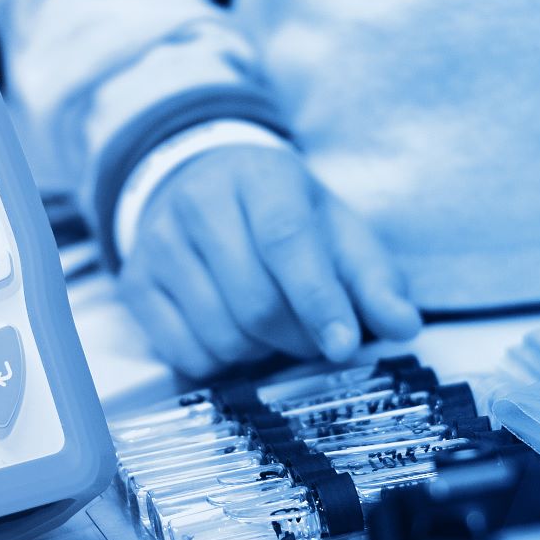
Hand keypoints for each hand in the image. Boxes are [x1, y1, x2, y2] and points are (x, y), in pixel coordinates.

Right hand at [118, 145, 421, 378]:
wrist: (204, 189)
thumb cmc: (284, 218)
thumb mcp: (338, 233)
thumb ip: (376, 280)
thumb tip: (404, 325)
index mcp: (261, 177)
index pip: (287, 240)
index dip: (318, 299)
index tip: (344, 346)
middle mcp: (199, 202)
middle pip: (256, 302)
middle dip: (298, 336)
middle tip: (315, 337)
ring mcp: (159, 243)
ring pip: (221, 334)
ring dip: (260, 352)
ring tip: (272, 327)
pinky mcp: (135, 283)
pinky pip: (185, 353)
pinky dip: (221, 361)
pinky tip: (234, 333)